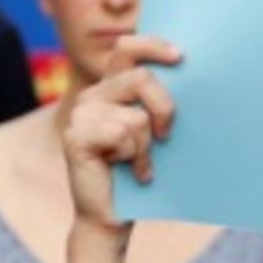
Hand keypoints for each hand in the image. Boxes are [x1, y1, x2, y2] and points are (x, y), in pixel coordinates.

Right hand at [62, 35, 180, 231]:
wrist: (113, 216)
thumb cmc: (140, 171)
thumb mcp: (155, 129)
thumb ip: (158, 100)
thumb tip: (187, 70)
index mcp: (110, 87)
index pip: (127, 47)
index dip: (153, 45)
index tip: (180, 58)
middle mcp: (92, 95)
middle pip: (141, 78)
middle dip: (165, 108)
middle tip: (166, 136)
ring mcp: (80, 114)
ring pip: (136, 115)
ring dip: (147, 145)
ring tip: (141, 162)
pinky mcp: (75, 136)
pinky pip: (122, 133)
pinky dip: (135, 157)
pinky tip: (132, 172)